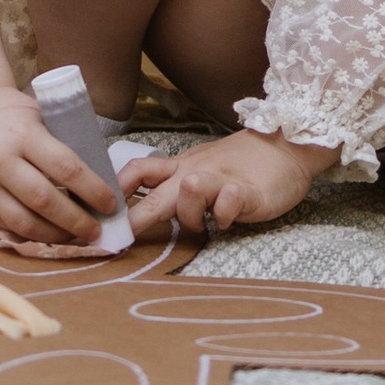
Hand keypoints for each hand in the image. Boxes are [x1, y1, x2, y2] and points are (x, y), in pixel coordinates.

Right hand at [0, 85, 116, 245]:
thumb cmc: (16, 116)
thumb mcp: (44, 117)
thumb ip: (67, 145)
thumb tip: (103, 182)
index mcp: (22, 134)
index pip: (65, 167)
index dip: (92, 189)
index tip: (111, 202)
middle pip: (44, 200)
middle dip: (76, 220)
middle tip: (98, 229)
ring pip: (24, 222)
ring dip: (56, 235)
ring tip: (77, 237)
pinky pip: (9, 227)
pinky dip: (35, 235)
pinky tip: (53, 234)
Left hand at [123, 130, 330, 237]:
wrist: (288, 146)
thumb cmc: (240, 164)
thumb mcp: (197, 169)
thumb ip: (171, 186)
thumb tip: (133, 206)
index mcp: (179, 168)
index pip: (136, 172)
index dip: (114, 192)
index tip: (96, 215)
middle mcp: (194, 172)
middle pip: (153, 192)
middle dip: (131, 218)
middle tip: (116, 239)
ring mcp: (222, 180)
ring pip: (190, 190)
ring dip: (186, 211)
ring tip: (201, 223)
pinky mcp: (251, 192)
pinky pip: (231, 201)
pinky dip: (225, 213)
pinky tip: (228, 219)